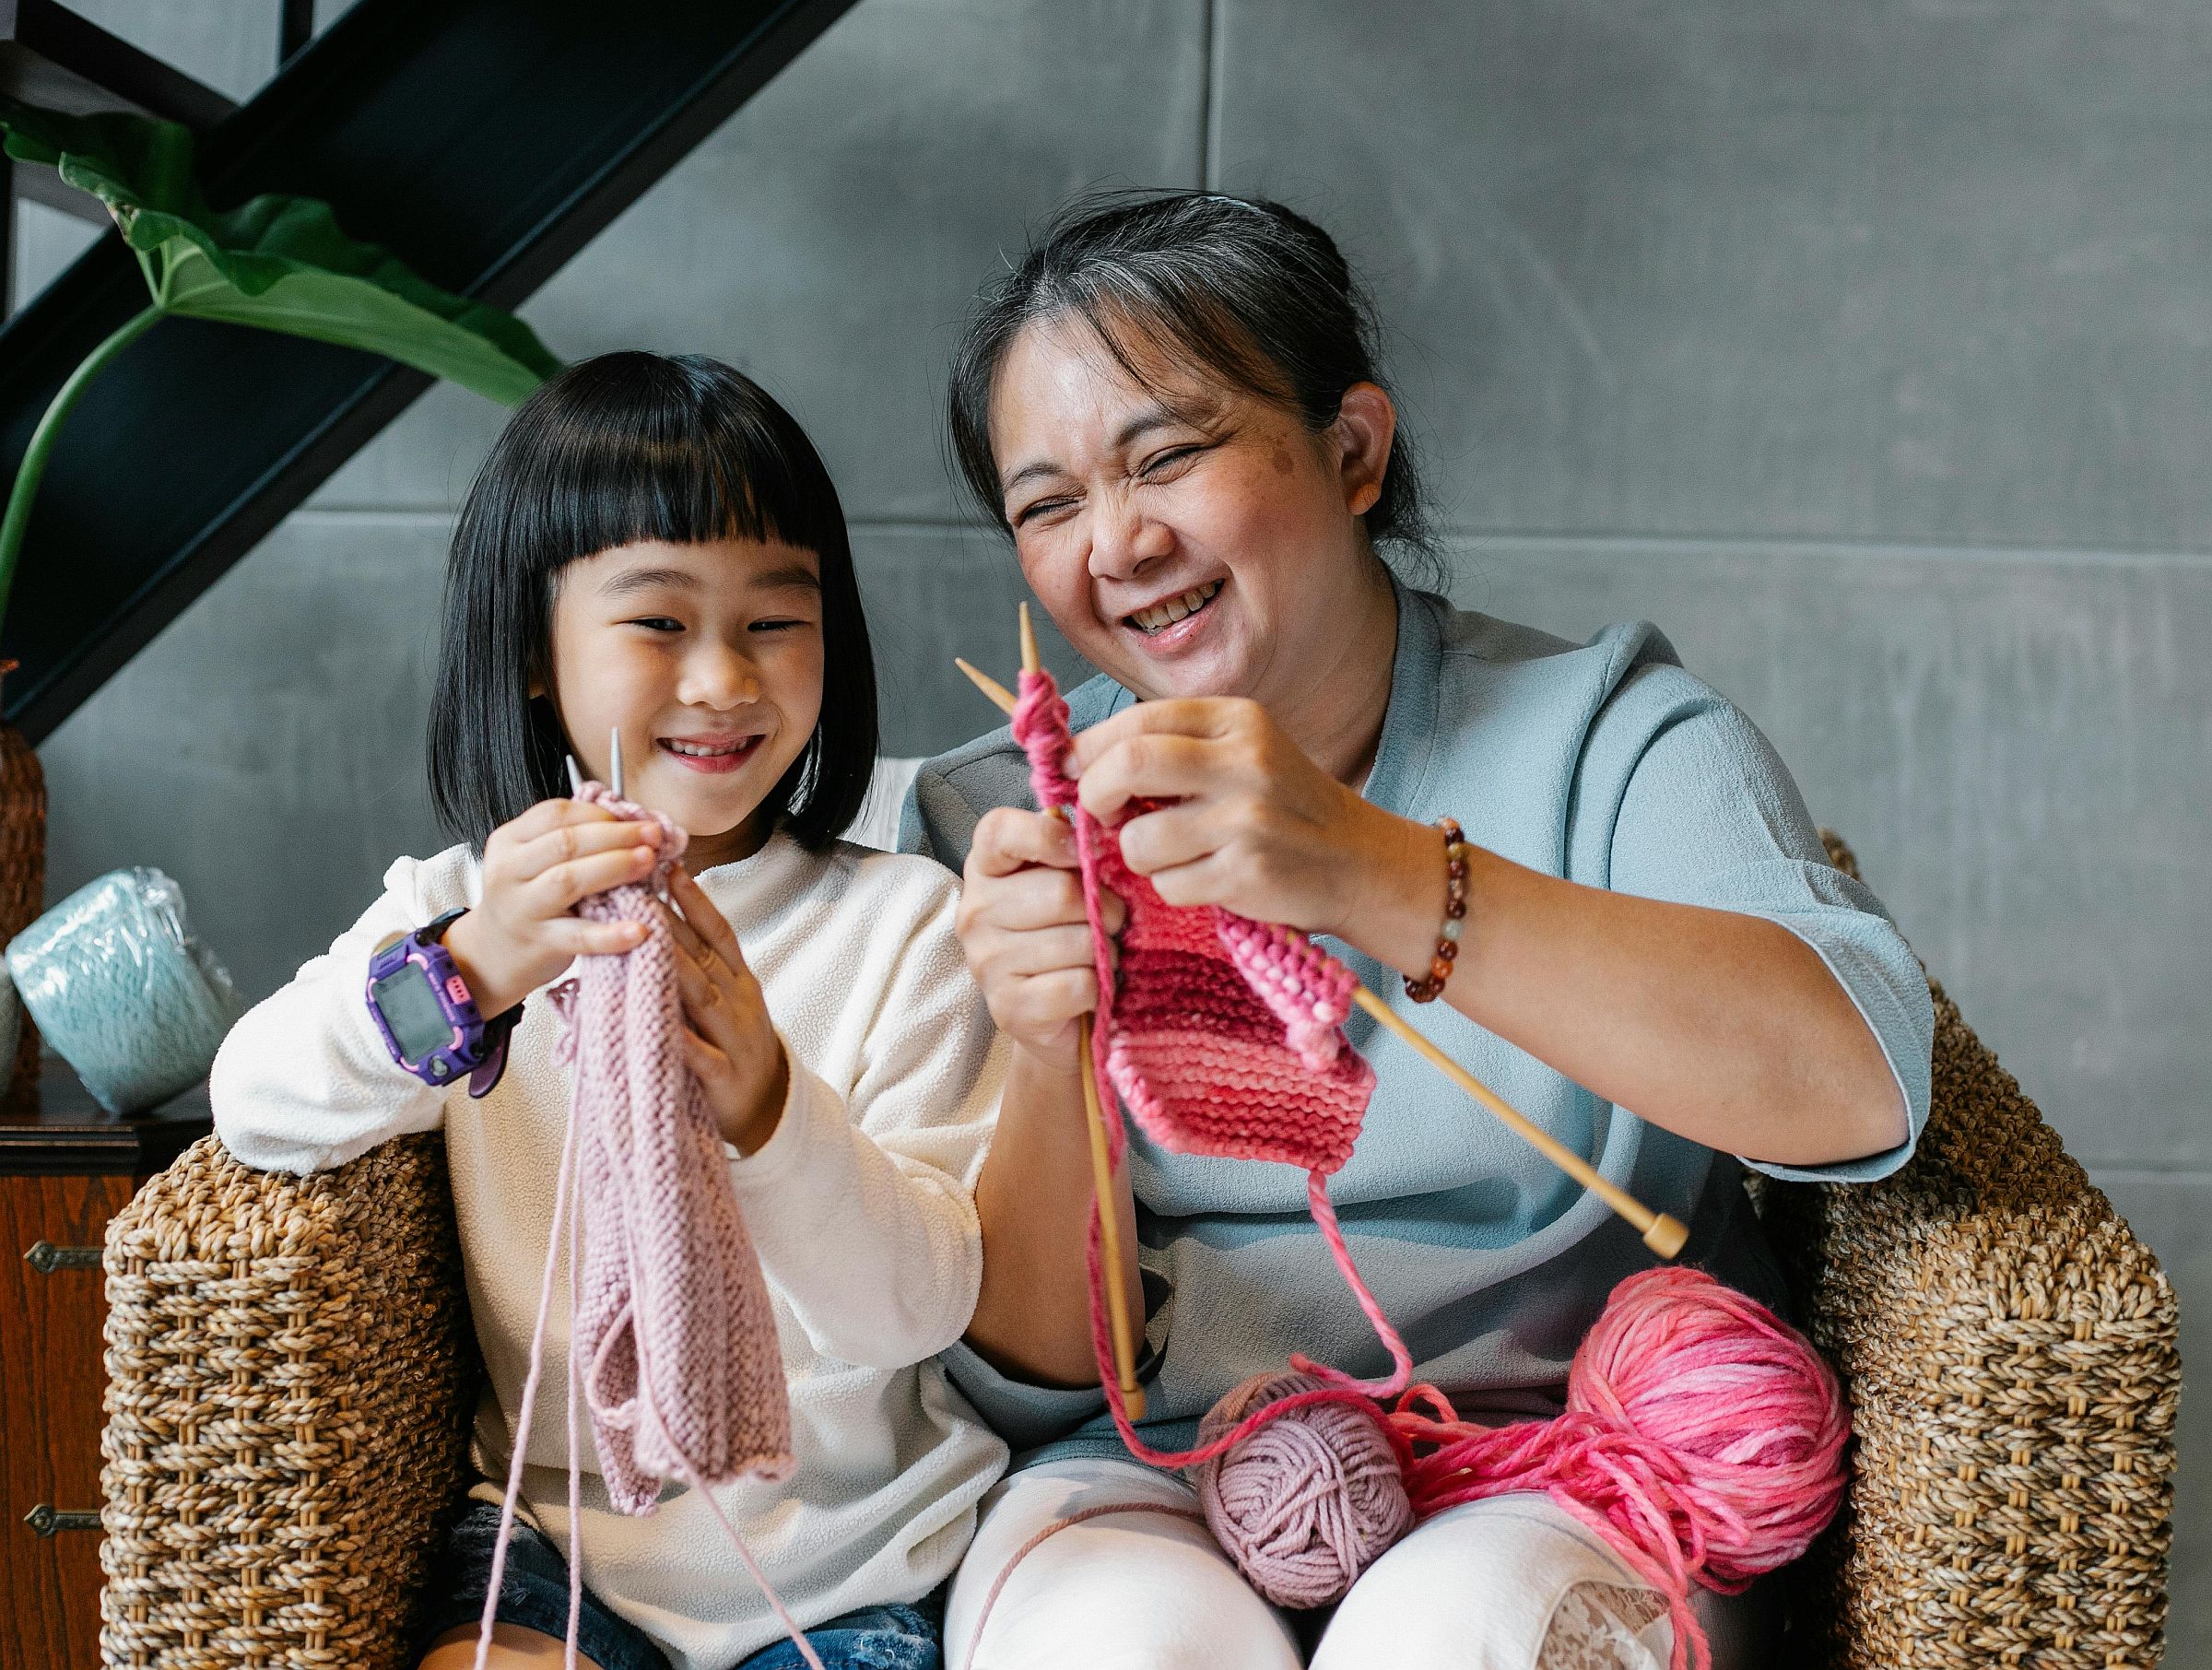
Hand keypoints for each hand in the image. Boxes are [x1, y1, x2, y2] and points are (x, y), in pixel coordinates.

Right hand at [444, 796, 663, 1017]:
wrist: (494, 953)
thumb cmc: (527, 899)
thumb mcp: (534, 861)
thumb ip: (570, 839)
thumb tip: (631, 820)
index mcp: (509, 841)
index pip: (555, 814)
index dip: (600, 813)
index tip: (635, 817)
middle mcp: (509, 871)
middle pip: (565, 842)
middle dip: (615, 835)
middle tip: (653, 835)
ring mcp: (522, 909)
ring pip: (568, 880)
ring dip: (615, 867)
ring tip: (649, 862)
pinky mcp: (540, 943)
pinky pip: (580, 936)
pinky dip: (611, 934)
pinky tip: (639, 930)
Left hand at [655, 864, 788, 1153]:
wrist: (768, 1108)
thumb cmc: (733, 1048)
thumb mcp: (723, 1002)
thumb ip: (696, 970)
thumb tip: (656, 927)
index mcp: (737, 981)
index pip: (716, 932)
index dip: (694, 900)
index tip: (671, 866)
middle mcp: (738, 1001)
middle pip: (702, 956)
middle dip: (671, 922)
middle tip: (640, 888)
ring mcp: (734, 1038)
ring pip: (702, 997)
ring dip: (674, 967)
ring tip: (645, 940)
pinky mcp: (726, 1078)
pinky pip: (702, 1058)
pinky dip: (684, 1042)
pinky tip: (663, 1027)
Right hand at [955, 806, 1124, 1061]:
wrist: (1051, 1012)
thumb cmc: (1062, 929)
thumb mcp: (1062, 877)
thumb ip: (1073, 849)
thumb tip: (1101, 831)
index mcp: (985, 868)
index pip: (1001, 831)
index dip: (1050, 836)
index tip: (1081, 854)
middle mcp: (975, 911)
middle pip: (1061, 892)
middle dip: (1105, 908)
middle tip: (1110, 921)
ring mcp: (986, 962)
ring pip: (1079, 942)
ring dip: (1105, 952)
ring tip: (1095, 956)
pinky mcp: (1009, 1008)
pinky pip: (1080, 985)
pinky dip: (1098, 988)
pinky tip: (1085, 988)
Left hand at [1068, 697, 1430, 940]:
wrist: (1358, 862)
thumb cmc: (1283, 808)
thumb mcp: (1241, 754)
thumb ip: (1174, 748)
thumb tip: (1080, 762)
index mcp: (1236, 720)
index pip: (1137, 721)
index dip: (1090, 749)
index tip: (1074, 773)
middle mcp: (1244, 761)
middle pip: (1128, 765)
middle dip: (1095, 796)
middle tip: (1099, 815)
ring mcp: (1247, 819)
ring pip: (1138, 839)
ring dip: (1137, 857)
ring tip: (1171, 855)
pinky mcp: (1248, 872)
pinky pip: (1169, 885)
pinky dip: (1171, 889)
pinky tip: (1204, 879)